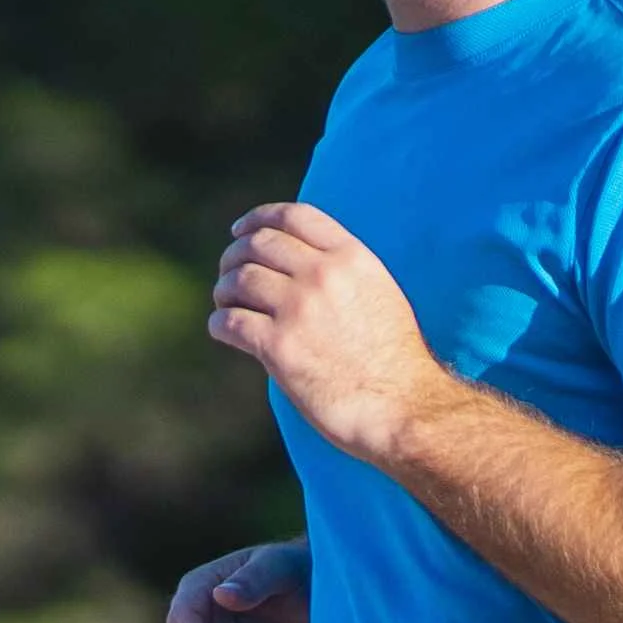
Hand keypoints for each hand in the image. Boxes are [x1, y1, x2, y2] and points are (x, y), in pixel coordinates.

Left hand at [208, 202, 447, 464]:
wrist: (403, 405)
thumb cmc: (394, 358)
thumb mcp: (379, 293)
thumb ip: (344, 271)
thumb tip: (300, 262)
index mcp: (351, 258)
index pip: (293, 216)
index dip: (258, 219)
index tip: (241, 230)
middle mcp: (323, 275)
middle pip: (258, 244)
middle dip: (234, 256)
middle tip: (227, 274)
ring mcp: (298, 309)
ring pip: (239, 280)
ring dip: (224, 291)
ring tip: (226, 305)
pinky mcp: (279, 347)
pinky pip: (230, 322)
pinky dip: (219, 323)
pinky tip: (224, 330)